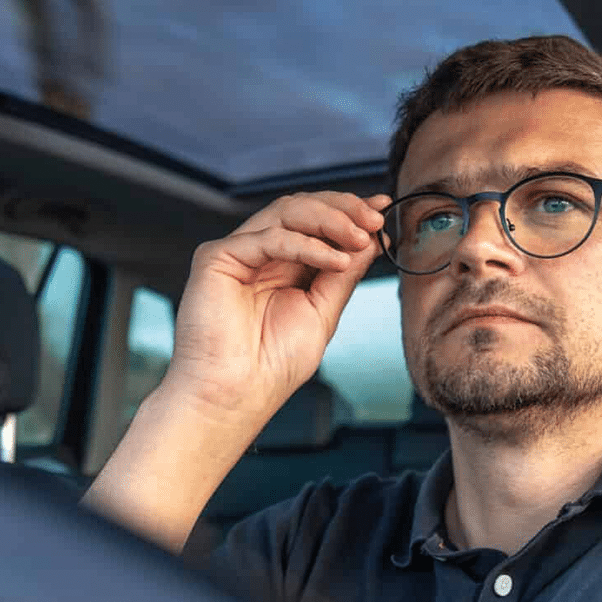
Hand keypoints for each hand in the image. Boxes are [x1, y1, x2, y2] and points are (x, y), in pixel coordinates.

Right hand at [161, 191, 391, 420]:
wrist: (236, 394)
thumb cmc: (272, 365)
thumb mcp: (323, 312)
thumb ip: (343, 273)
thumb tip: (372, 238)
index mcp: (283, 265)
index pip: (317, 223)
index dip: (350, 213)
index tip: (384, 211)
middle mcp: (260, 253)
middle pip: (303, 207)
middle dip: (344, 209)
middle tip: (375, 219)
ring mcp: (238, 252)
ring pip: (286, 211)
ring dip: (330, 219)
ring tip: (361, 237)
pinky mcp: (217, 257)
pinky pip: (269, 238)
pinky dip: (307, 244)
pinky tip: (336, 260)